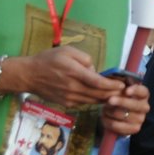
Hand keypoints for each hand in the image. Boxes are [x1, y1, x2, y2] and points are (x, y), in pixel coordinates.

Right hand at [5, 47, 123, 107]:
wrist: (29, 75)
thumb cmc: (48, 60)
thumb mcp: (66, 51)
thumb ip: (84, 58)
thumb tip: (95, 70)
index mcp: (74, 72)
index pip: (98, 83)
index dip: (113, 85)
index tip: (122, 85)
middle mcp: (73, 87)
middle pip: (99, 95)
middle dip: (114, 94)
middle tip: (124, 91)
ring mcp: (70, 98)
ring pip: (94, 101)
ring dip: (106, 99)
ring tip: (116, 94)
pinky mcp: (67, 104)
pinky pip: (86, 103)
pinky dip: (95, 100)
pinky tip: (100, 96)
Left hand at [100, 80, 149, 136]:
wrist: (114, 114)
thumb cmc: (116, 98)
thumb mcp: (118, 89)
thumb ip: (118, 84)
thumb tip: (114, 79)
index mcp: (143, 95)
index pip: (143, 91)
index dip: (135, 91)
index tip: (126, 91)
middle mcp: (144, 107)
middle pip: (135, 105)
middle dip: (121, 102)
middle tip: (109, 100)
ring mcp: (141, 119)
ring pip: (123, 115)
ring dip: (110, 112)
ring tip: (105, 109)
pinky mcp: (135, 129)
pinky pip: (119, 126)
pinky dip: (109, 122)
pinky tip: (106, 118)